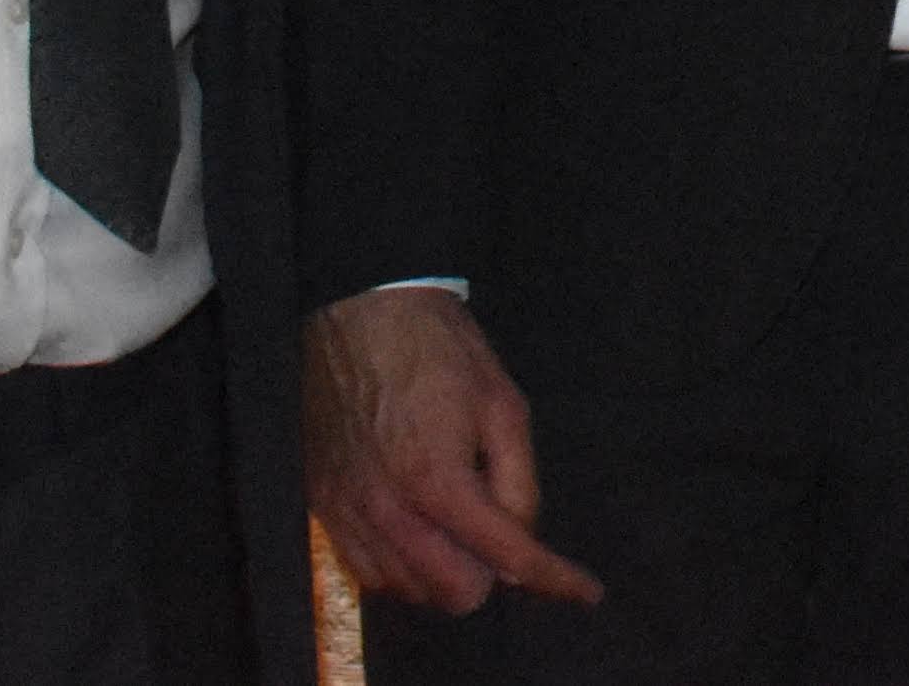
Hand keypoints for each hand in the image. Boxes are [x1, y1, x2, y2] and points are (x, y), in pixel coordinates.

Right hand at [302, 286, 606, 614]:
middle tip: (504, 530)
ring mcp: (347, 513)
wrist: (364, 314)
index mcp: (437, 481)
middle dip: (493, 573)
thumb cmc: (441, 352)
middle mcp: (386, 510)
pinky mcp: (323, 507)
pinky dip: (403, 568)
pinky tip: (423, 535)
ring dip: (446, 574)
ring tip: (462, 524)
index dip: (553, 578)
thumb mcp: (504, 406)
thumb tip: (522, 543)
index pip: (506, 557)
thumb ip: (519, 484)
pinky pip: (367, 572)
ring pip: (408, 591)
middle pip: (454, 593)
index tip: (585, 590)